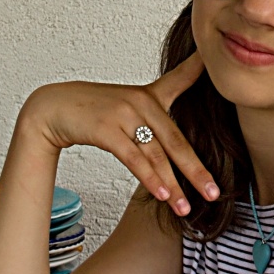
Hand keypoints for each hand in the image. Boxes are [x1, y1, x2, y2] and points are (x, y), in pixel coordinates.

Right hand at [21, 52, 217, 214]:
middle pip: (176, 140)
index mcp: (149, 95)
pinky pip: (133, 157)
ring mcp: (124, 114)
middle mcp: (141, 102)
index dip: (201, 69)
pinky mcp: (107, 129)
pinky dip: (148, 177)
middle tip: (214, 192)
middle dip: (196, 170)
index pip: (181, 78)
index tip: (221, 65)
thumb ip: (152, 118)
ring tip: (185, 207)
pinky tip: (161, 193)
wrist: (52, 108)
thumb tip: (172, 146)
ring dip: (172, 184)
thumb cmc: (91, 111)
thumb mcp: (126, 106)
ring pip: (156, 154)